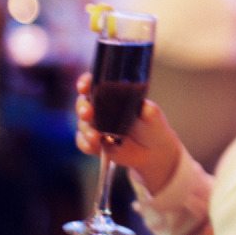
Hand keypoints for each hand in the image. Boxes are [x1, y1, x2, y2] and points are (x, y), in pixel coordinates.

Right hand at [74, 72, 182, 193]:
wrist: (153, 152)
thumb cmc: (153, 127)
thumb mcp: (152, 114)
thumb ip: (146, 108)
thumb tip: (142, 106)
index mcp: (114, 94)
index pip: (95, 83)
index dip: (86, 82)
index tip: (84, 87)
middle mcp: (101, 108)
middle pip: (83, 102)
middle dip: (82, 107)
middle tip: (87, 114)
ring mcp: (96, 125)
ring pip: (82, 124)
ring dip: (86, 129)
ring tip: (97, 138)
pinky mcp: (94, 143)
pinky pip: (83, 142)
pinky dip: (87, 144)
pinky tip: (97, 147)